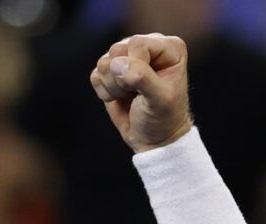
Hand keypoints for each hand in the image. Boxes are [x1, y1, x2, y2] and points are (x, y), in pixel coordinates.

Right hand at [91, 34, 193, 152]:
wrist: (154, 138)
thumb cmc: (164, 118)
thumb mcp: (160, 100)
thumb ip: (142, 78)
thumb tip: (117, 64)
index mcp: (170, 48)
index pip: (138, 43)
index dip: (137, 67)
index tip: (148, 87)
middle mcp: (147, 46)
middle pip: (117, 50)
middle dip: (123, 78)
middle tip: (138, 93)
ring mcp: (127, 56)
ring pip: (103, 62)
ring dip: (114, 86)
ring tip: (131, 96)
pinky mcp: (110, 69)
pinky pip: (95, 74)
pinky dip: (105, 91)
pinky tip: (121, 98)